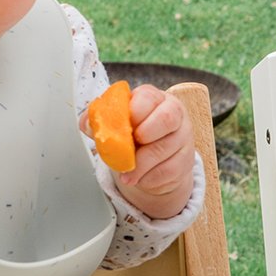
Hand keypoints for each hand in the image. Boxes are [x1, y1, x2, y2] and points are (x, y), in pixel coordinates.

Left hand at [104, 84, 195, 219]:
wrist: (150, 163)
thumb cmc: (131, 137)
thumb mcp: (113, 126)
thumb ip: (98, 121)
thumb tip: (88, 123)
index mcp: (153, 98)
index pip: (149, 97)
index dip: (135, 112)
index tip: (124, 127)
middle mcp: (173, 112)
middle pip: (167, 118)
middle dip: (146, 134)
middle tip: (129, 149)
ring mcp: (183, 136)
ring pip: (165, 149)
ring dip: (141, 165)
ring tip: (126, 174)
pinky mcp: (186, 159)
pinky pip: (169, 170)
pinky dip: (150, 178)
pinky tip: (141, 178)